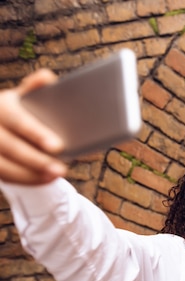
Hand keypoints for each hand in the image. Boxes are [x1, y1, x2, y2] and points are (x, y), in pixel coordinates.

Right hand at [0, 69, 66, 183]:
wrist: (2, 124)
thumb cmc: (24, 110)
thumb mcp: (28, 98)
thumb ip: (37, 89)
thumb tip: (47, 78)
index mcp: (1, 105)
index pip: (18, 121)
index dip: (37, 134)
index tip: (58, 147)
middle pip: (11, 146)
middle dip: (37, 160)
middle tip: (61, 170)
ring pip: (3, 165)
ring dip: (31, 174)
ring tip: (55, 176)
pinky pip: (3, 175)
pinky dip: (25, 179)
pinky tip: (44, 180)